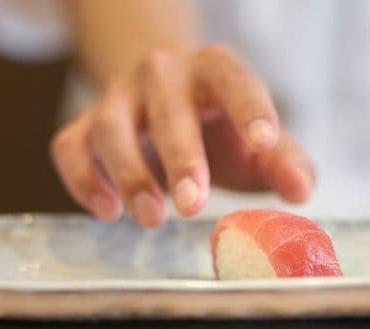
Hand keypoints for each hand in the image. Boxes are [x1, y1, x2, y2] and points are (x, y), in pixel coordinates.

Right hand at [50, 44, 314, 225]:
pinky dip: (82, 179)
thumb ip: (285, 163)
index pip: (234, 79)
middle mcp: (162, 74)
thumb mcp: (258, 145)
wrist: (168, 110)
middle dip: (180, 158)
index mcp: (214, 70)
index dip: (249, 109)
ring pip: (111, 126)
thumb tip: (300, 191)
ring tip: (152, 218)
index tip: (263, 144)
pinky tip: (107, 211)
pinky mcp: (85, 124)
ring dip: (130, 174)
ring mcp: (118, 96)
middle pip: (168, 108)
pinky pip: (69, 146)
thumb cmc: (222, 132)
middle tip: (192, 206)